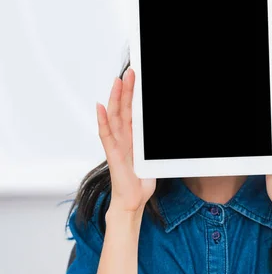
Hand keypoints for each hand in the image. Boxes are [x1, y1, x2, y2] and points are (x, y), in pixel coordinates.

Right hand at [96, 67, 155, 213]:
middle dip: (126, 90)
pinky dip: (102, 120)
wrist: (132, 201)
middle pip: (123, 109)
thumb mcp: (154, 158)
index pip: (132, 111)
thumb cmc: (140, 182)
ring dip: (116, 98)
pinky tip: (100, 107)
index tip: (136, 79)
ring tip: (117, 82)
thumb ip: (155, 146)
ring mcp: (116, 144)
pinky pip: (106, 134)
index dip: (133, 95)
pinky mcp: (112, 154)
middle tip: (130, 72)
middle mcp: (123, 138)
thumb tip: (168, 140)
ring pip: (114, 116)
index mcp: (132, 137)